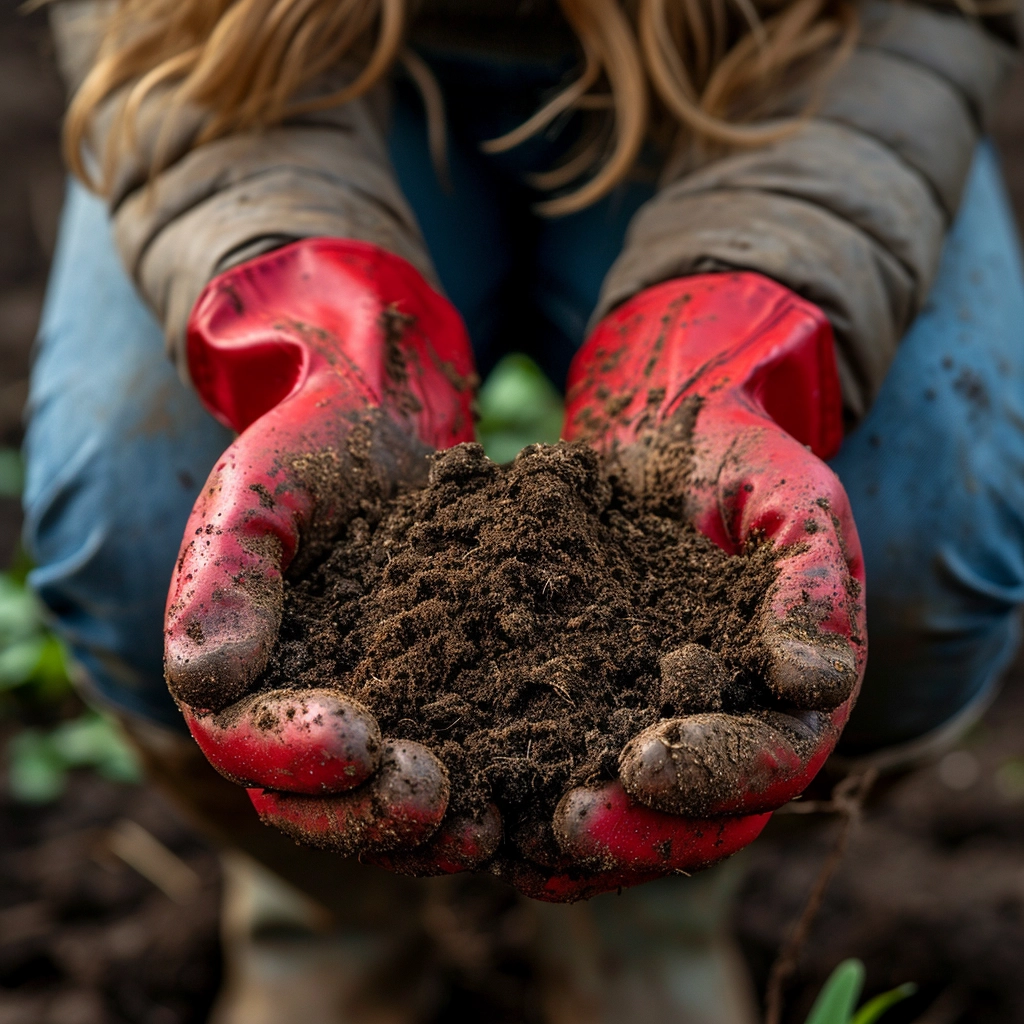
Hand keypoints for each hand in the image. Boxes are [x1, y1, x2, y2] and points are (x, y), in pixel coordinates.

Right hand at [164, 239, 499, 869]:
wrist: (388, 430)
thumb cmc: (311, 456)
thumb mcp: (258, 496)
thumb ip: (224, 581)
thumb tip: (206, 683)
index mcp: (245, 680)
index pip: (246, 744)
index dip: (292, 755)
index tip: (354, 738)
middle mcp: (305, 723)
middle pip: (319, 806)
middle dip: (368, 814)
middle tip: (426, 794)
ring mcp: (383, 724)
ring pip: (392, 813)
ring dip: (435, 834)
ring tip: (486, 828)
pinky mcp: (452, 712)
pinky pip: (467, 770)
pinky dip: (496, 795)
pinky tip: (539, 797)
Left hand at [516, 272, 864, 899]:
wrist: (662, 444)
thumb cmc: (739, 469)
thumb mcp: (792, 504)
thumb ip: (811, 584)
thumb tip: (812, 680)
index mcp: (785, 698)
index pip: (768, 762)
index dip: (716, 773)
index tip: (644, 763)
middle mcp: (720, 733)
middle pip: (692, 820)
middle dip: (634, 832)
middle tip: (569, 822)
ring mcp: (645, 728)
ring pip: (621, 816)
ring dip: (566, 843)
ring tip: (504, 835)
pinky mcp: (579, 709)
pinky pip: (552, 770)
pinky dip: (513, 798)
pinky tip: (465, 800)